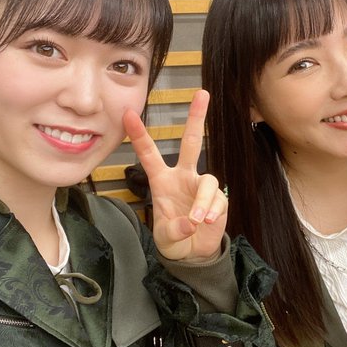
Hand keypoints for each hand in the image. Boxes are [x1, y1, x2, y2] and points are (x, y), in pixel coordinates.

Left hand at [123, 90, 226, 262]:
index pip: (149, 154)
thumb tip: (190, 223)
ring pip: (208, 180)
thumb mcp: (165, 238)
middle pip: (192, 142)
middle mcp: (183, 177)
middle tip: (202, 94)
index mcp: (162, 180)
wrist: (194, 253)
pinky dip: (211, 212)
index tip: (127, 113)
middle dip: (196, 118)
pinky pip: (217, 200)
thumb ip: (174, 230)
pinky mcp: (218, 198)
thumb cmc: (174, 239)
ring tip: (197, 221)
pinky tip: (206, 223)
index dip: (139, 134)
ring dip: (202, 202)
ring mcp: (201, 186)